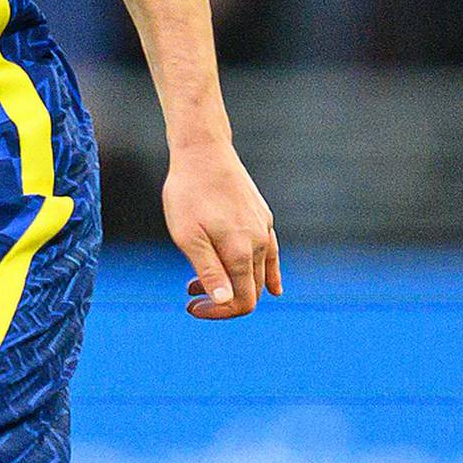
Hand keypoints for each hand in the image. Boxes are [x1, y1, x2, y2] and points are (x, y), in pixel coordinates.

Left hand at [162, 139, 281, 319]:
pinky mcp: (263, 217)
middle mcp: (259, 243)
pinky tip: (274, 288)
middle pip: (251, 291)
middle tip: (189, 292)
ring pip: (259, 274)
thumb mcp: (188, 235)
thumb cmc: (189, 193)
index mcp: (240, 252)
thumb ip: (209, 270)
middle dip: (222, 300)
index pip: (241, 301)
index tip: (191, 305)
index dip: (218, 312)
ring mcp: (264, 229)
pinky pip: (271, 255)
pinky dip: (269, 275)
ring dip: (234, 284)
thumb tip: (226, 302)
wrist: (203, 151)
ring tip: (197, 278)